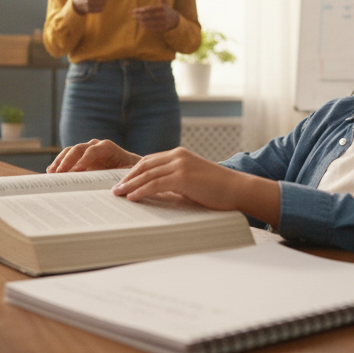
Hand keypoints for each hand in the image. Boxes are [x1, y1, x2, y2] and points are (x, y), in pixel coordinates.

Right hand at [47, 139, 141, 172]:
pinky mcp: (79, 158)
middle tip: (60, 172)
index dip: (84, 159)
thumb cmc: (127, 170)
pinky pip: (66, 158)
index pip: (93, 150)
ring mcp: (85, 151)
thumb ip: (119, 177)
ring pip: (70, 152)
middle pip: (78, 149)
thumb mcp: (125, 173)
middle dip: (68, 160)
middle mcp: (94, 146)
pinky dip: (59, 164)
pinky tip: (51, 172)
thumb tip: (115, 188)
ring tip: (52, 172)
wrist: (127, 167)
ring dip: (60, 161)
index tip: (77, 170)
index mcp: (107, 148)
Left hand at [111, 148, 280, 224]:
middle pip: (144, 165)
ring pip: (147, 174)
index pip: (149, 161)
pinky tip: (132, 197)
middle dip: (128, 177)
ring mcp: (180, 165)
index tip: (123, 182)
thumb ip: (176, 181)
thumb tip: (158, 192)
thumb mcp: (193, 180)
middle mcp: (178, 156)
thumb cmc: (218, 189)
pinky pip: (155, 184)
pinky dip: (141, 190)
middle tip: (115, 189)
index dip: (134, 172)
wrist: (237, 188)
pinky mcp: (183, 177)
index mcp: (179, 154)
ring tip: (119, 194)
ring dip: (130, 185)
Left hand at [131, 0, 179, 31]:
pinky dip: (145, 26)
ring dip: (141, 21)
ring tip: (136, 19)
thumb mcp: (165, 2)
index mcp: (162, 8)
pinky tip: (141, 23)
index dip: (140, 10)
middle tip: (132, 15)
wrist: (176, 21)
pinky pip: (152, 28)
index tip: (133, 11)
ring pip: (149, 22)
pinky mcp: (162, 29)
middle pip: (148, 16)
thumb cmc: (167, 10)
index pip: (149, 9)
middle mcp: (163, 16)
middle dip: (139, 16)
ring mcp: (163, 23)